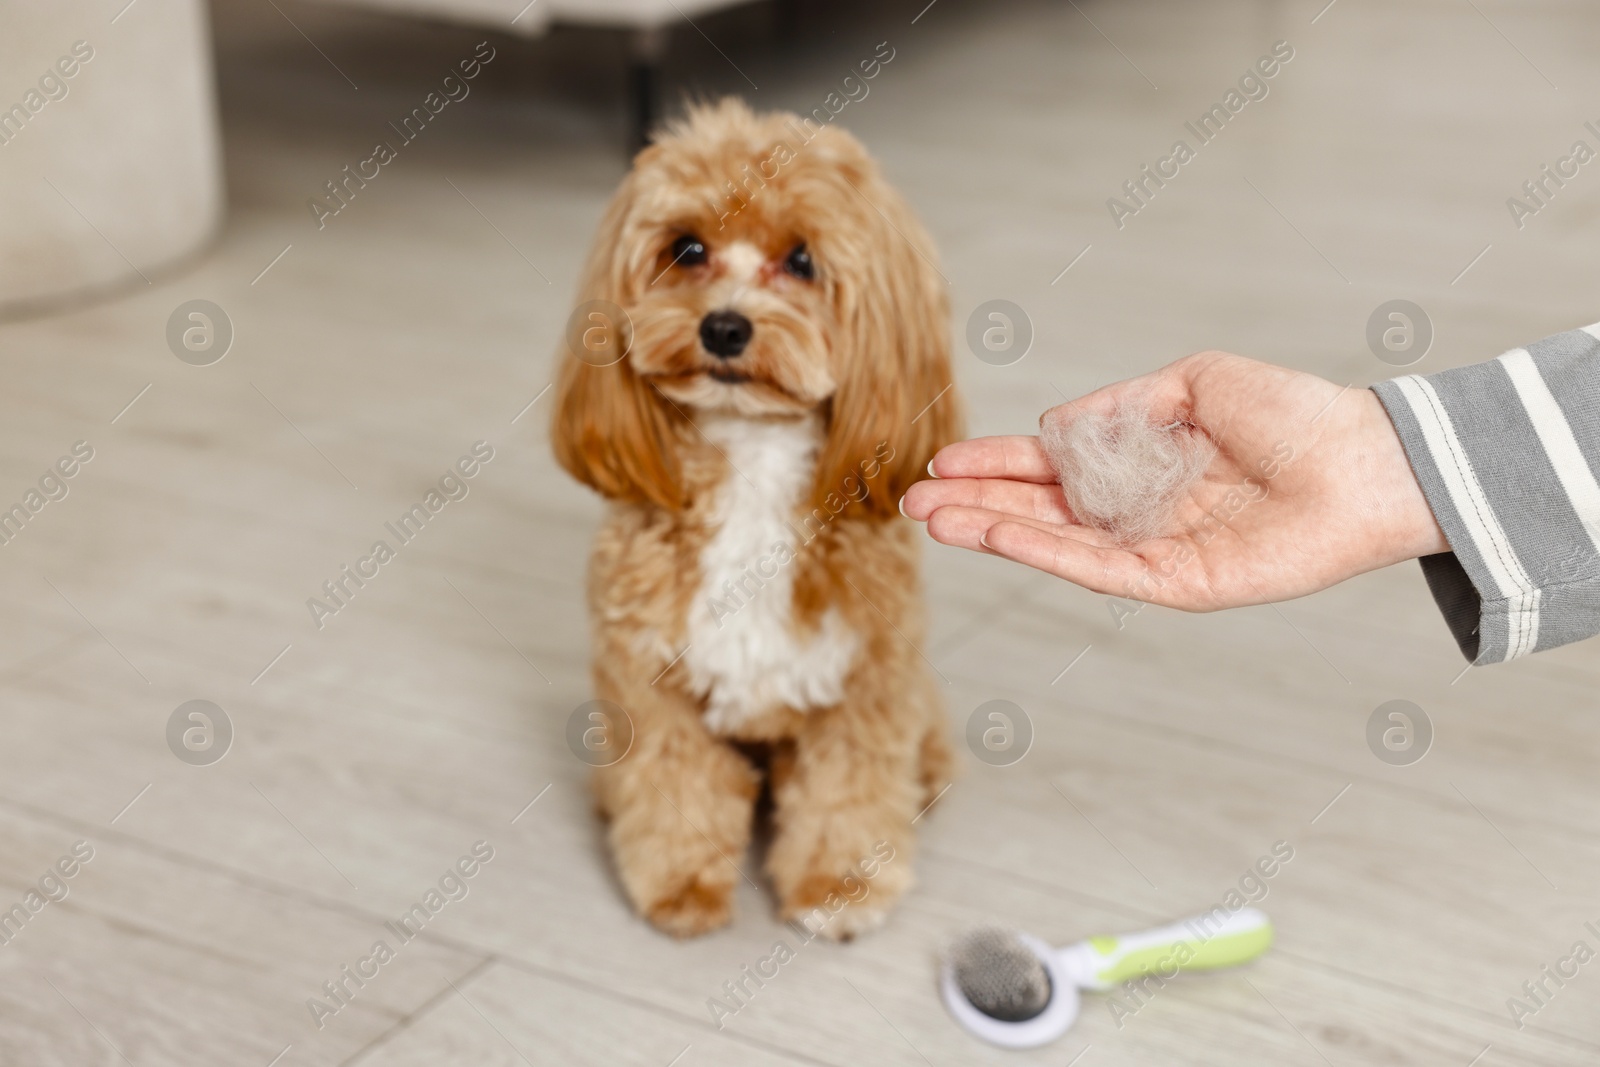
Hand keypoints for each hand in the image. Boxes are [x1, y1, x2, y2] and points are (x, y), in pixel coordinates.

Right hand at [901, 351, 1448, 609]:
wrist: (1361, 459)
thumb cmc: (1293, 415)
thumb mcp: (1194, 383)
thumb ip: (1121, 407)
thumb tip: (1054, 432)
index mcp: (1141, 461)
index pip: (1052, 468)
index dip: (998, 464)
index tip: (943, 462)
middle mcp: (1139, 511)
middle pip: (1040, 511)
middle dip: (976, 504)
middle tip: (913, 501)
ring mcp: (1153, 551)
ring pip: (1056, 544)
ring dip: (992, 532)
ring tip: (934, 519)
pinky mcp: (1176, 583)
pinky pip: (1097, 569)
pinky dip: (1044, 552)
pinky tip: (998, 535)